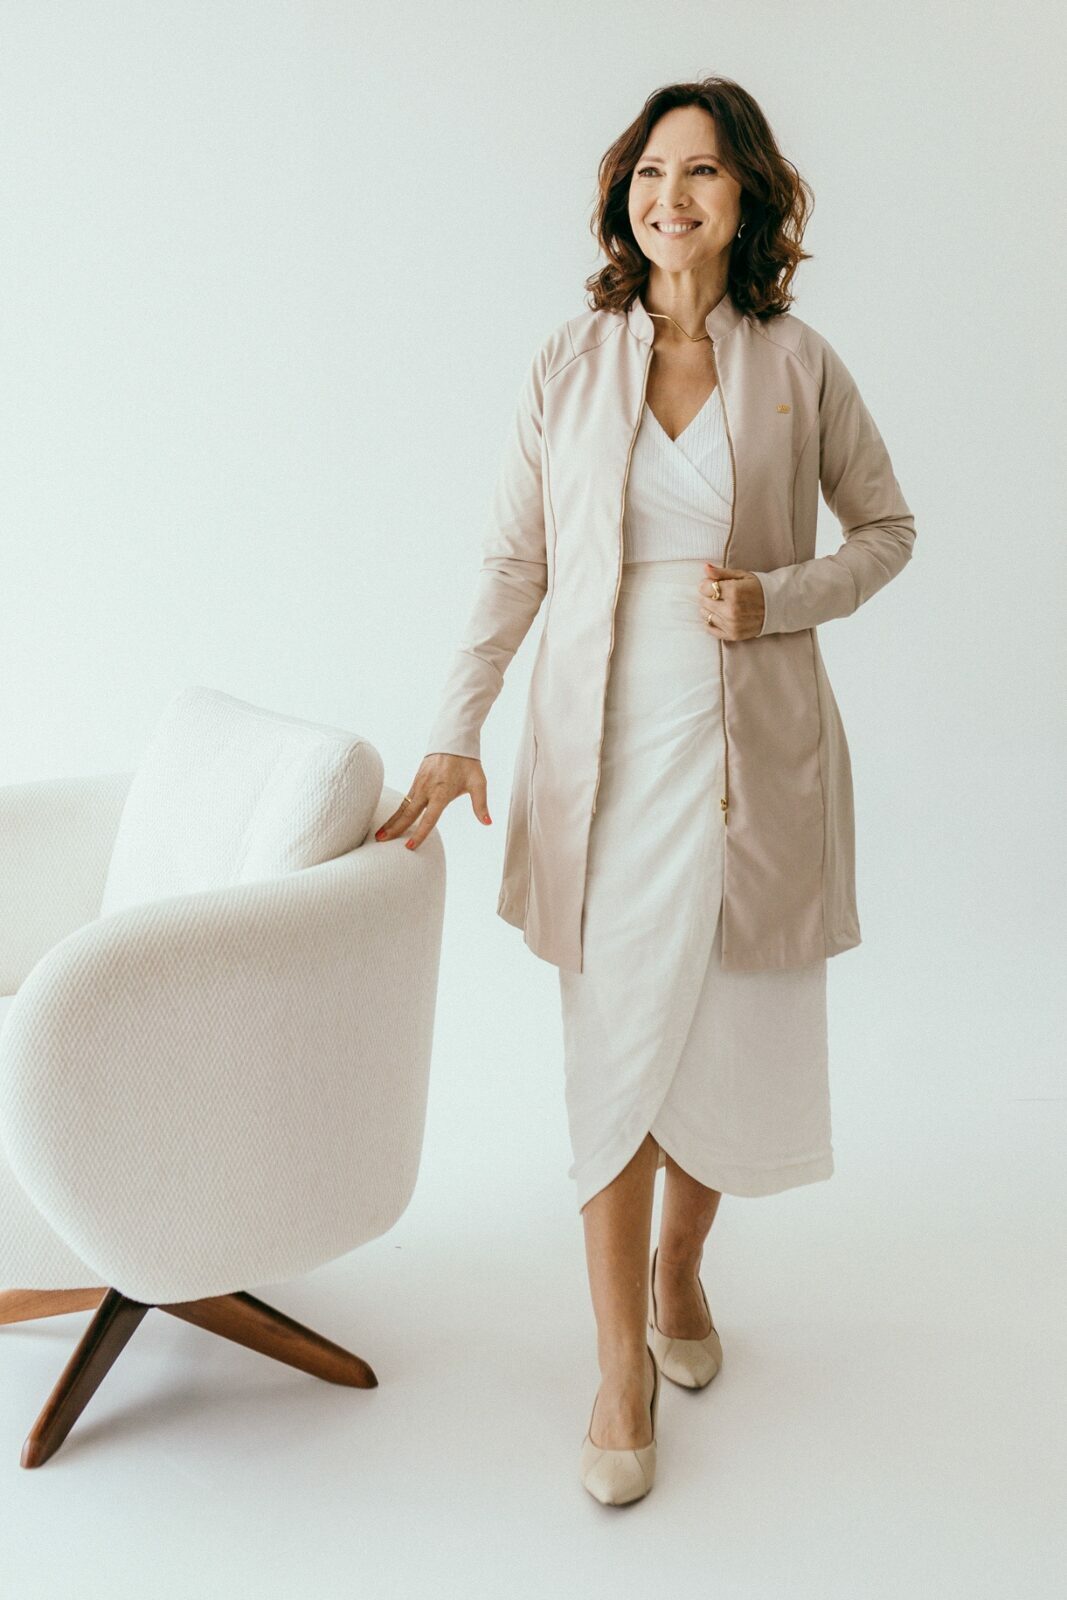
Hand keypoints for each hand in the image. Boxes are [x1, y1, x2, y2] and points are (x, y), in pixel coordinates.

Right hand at [374, 752, 490, 851]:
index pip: (429, 818)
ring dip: (391, 820)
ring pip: (403, 806)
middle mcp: (427, 790)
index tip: (409, 846)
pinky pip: (404, 799)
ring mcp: (419, 784)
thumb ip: (481, 805)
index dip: (420, 833)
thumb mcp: (479, 783)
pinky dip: (397, 811)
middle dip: (394, 828)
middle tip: (380, 840)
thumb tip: (488, 823)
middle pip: (407, 813)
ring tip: (380, 834)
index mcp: (441, 793)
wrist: (453, 740)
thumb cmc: (467, 763)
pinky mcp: (416, 780)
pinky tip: (392, 820)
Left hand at [699, 561, 764, 639]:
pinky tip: (719, 616)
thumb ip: (721, 573)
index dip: (706, 584)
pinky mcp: (733, 634)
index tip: (713, 583)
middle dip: (707, 595)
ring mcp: (731, 624)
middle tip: (718, 594)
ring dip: (709, 608)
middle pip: (703, 601)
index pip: (704, 587)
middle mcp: (731, 610)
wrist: (778, 606)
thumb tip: (705, 568)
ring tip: (721, 604)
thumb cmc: (759, 588)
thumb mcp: (742, 575)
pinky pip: (710, 629)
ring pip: (705, 615)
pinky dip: (711, 622)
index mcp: (733, 591)